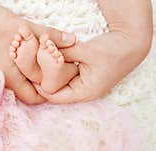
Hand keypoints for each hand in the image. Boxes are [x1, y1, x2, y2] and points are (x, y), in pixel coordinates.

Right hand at [0, 3, 75, 103]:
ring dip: (35, 76)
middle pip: (29, 92)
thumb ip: (50, 35)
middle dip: (43, 84)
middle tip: (56, 73)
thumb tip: (72, 40)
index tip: (58, 82)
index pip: (33, 98)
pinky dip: (27, 69)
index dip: (48, 92)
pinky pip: (16, 74)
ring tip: (47, 65)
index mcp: (12, 77)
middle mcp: (6, 80)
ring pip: (23, 83)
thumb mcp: (26, 28)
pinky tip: (33, 58)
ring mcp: (1, 73)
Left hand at [34, 0, 152, 102]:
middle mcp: (85, 93)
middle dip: (45, 82)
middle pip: (58, 93)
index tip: (30, 76)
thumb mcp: (86, 51)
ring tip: (40, 67)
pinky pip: (68, 79)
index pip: (56, 96)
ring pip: (62, 86)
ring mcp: (86, 86)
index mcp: (86, 92)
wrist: (130, 45)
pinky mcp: (86, 79)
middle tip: (32, 71)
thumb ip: (64, 53)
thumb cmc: (112, 51)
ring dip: (52, 77)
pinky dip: (60, 72)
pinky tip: (53, 63)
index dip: (42, 87)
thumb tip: (45, 50)